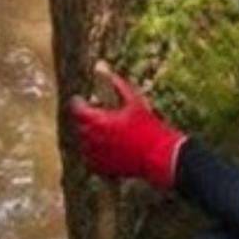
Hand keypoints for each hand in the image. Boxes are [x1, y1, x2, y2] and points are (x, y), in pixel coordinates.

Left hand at [69, 71, 186, 189]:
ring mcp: (98, 156)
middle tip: (95, 115)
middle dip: (86, 120)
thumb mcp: (136, 102)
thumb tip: (104, 69)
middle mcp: (94, 139)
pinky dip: (94, 153)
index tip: (80, 100)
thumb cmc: (149, 126)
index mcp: (99, 121)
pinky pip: (91, 160)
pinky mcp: (104, 169)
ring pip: (84, 144)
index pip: (78, 110)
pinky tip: (104, 148)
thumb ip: (119, 85)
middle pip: (80, 127)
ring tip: (101, 132)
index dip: (78, 103)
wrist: (161, 155)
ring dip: (89, 137)